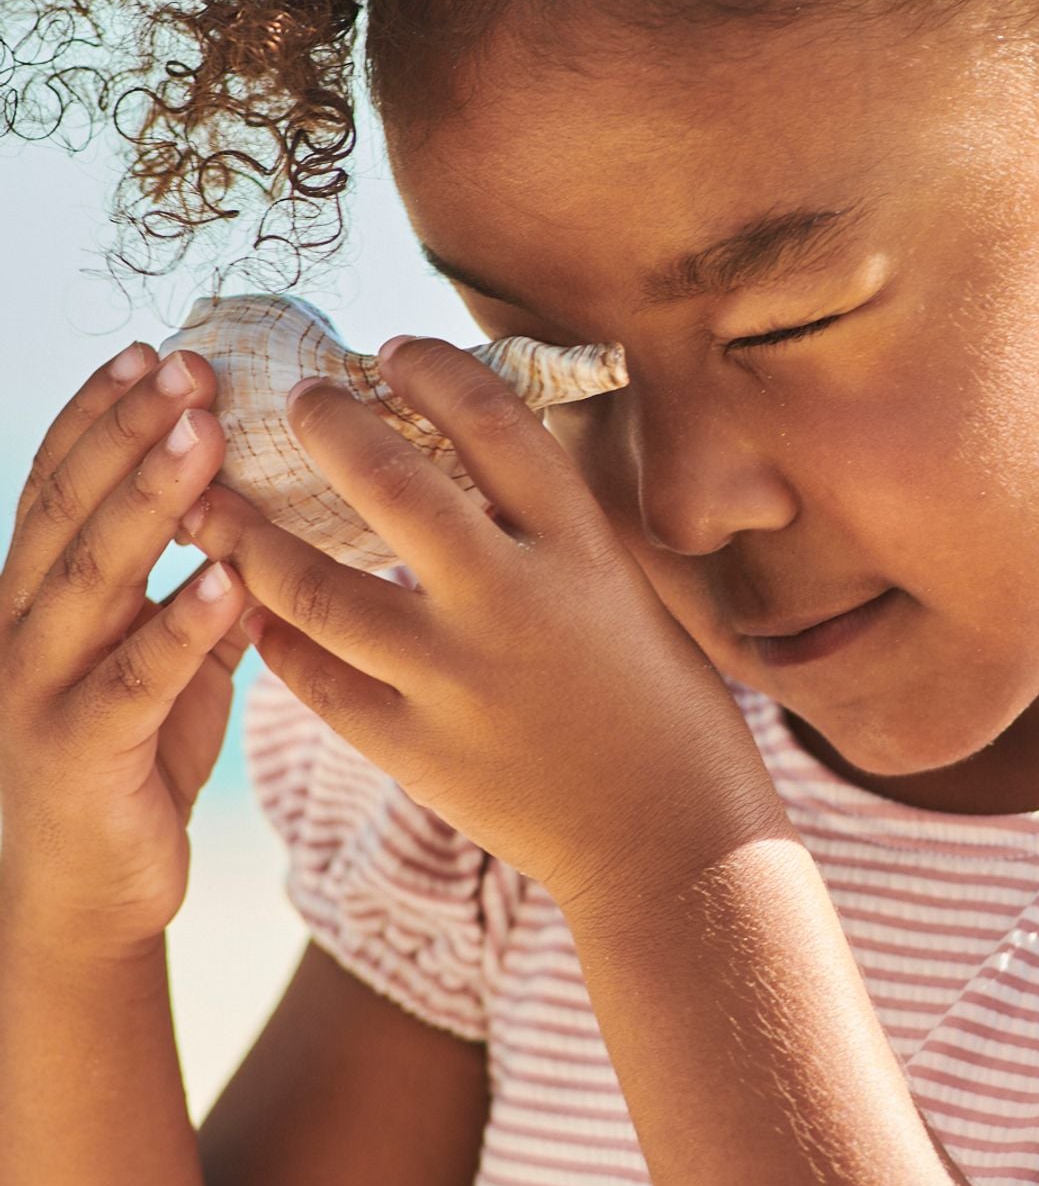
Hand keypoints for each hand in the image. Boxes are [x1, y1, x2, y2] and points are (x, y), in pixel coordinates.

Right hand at [0, 346, 255, 954]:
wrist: (86, 898)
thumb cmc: (133, 761)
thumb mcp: (166, 658)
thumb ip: (191, 589)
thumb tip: (256, 513)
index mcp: (35, 595)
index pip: (58, 482)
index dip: (101, 415)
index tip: (155, 352)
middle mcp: (21, 628)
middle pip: (71, 508)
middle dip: (130, 431)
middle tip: (190, 368)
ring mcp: (40, 689)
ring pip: (93, 575)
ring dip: (150, 499)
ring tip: (205, 436)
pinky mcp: (79, 751)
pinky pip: (136, 677)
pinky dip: (181, 624)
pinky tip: (228, 578)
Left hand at [181, 336, 795, 920]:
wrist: (671, 835)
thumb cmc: (661, 701)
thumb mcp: (622, 586)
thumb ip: (549, 526)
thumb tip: (474, 451)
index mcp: (578, 545)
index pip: (492, 420)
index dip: (434, 369)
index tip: (396, 349)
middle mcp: (510, 597)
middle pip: (389, 481)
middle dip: (327, 425)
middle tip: (296, 402)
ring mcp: (454, 676)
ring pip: (317, 587)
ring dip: (254, 537)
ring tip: (219, 506)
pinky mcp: (414, 747)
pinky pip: (315, 678)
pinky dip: (276, 636)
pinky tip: (252, 608)